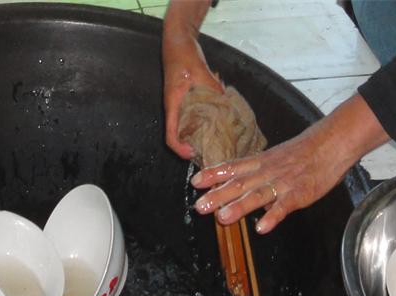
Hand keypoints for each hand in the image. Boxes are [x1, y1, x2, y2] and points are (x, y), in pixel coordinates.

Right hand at [162, 1, 222, 158]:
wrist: (178, 42)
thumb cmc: (183, 55)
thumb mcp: (199, 70)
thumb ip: (211, 85)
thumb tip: (225, 100)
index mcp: (173, 104)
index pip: (170, 135)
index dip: (180, 149)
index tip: (193, 153)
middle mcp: (174, 108)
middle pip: (177, 136)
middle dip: (190, 147)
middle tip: (208, 152)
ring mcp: (179, 105)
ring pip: (184, 128)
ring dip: (196, 137)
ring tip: (213, 142)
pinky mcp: (185, 101)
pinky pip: (191, 118)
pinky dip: (201, 124)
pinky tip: (215, 122)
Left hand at [190, 94, 389, 233]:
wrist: (332, 143)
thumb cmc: (304, 152)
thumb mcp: (274, 156)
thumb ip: (255, 170)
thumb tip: (234, 181)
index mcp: (261, 163)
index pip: (233, 167)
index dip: (214, 174)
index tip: (195, 182)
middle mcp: (267, 172)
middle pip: (239, 183)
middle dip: (218, 195)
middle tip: (199, 206)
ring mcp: (282, 183)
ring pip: (258, 195)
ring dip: (239, 207)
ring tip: (222, 218)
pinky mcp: (299, 194)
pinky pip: (284, 206)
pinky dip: (273, 217)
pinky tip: (262, 228)